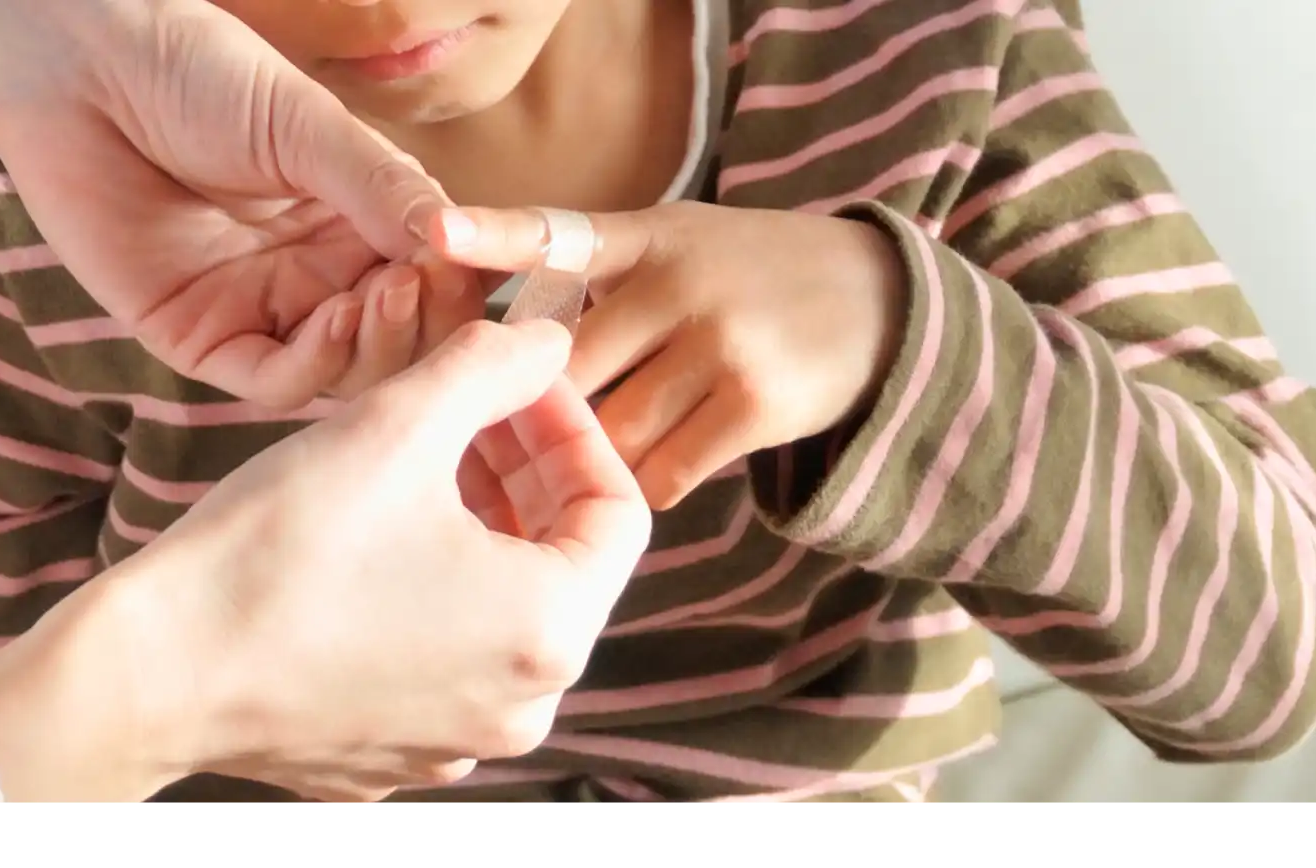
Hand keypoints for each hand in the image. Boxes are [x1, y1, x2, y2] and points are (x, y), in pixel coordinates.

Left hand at [0, 0, 451, 409]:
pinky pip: (273, 380)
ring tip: (390, 297)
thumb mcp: (305, 125)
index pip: (432, 275)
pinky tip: (337, 318)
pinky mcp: (199, 338)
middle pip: (400, 338)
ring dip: (380, 345)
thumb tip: (461, 243)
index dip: (460, 281)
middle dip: (427, 323)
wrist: (82, 71)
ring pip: (347, 371)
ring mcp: (259, 310)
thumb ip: (381, 186)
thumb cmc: (193, 72)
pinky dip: (316, 363)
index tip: (479, 264)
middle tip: (429, 287)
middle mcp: (315, 274)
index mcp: (353, 219)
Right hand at [0, 321, 651, 804]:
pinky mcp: (386, 754)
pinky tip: (357, 544)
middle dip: (519, 471)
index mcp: (549, 630)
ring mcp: (453, 741)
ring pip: (495, 611)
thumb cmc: (271, 556)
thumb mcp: (393, 426)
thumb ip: (489, 367)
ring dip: (469, 528)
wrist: (150, 674)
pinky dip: (419, 595)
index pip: (617, 509)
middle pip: (558, 562)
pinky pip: (434, 661)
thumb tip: (543, 340)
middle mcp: (521, 705)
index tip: (516, 378)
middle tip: (462, 407)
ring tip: (404, 464)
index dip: (572, 424)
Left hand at [433, 203, 911, 509]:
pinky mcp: (752, 405)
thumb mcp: (676, 243)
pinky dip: (642, 484)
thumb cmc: (746, 278)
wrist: (881, 305)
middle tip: (501, 449)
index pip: (558, 233)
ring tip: (578, 469)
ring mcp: (718, 343)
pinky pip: (660, 472)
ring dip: (588, 460)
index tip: (435, 232)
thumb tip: (494, 341)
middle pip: (564, 367)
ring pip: (607, 430)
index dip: (494, 233)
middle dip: (531, 413)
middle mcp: (678, 283)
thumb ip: (596, 277)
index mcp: (646, 238)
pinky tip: (646, 472)